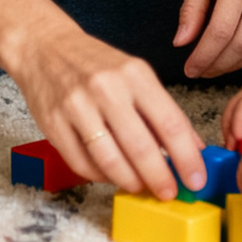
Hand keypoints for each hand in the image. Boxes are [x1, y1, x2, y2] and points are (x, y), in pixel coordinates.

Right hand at [11, 19, 204, 200]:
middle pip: (140, 147)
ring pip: (110, 160)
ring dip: (130, 181)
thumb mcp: (136, 75)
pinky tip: (111, 175)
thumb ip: (164, 111)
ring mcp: (77, 107)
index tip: (197, 179)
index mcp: (135, 74)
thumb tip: (194, 148)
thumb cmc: (96, 64)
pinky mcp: (53, 125)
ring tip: (140, 186)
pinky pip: (82, 163)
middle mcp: (106, 89)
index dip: (187, 157)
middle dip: (159, 178)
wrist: (45, 48)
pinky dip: (101, 176)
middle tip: (169, 193)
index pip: (169, 123)